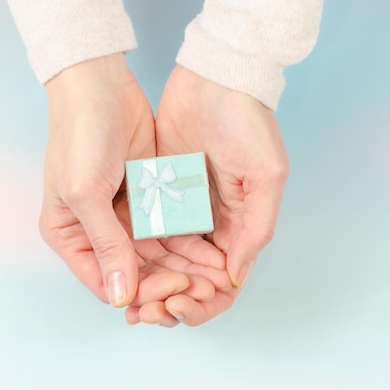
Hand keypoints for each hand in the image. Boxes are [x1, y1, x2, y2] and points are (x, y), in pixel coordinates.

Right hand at [40, 54, 229, 312]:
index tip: (177, 288)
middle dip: (168, 282)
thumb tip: (121, 297)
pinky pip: (168, 230)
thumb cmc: (79, 135)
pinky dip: (186, 242)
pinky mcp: (146, 198)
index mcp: (70, 235)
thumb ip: (105, 243)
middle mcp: (96, 231)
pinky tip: (210, 251)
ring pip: (155, 255)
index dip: (142, 292)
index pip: (106, 282)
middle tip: (203, 288)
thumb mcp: (84, 193)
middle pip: (134, 272)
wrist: (99, 85)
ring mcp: (122, 216)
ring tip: (213, 277)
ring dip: (182, 267)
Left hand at [132, 65, 288, 325]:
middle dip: (171, 300)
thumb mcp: (266, 174)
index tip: (180, 304)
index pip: (223, 282)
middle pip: (191, 280)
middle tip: (147, 312)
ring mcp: (183, 211)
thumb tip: (234, 276)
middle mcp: (211, 226)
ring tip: (132, 302)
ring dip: (151, 285)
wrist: (214, 77)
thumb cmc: (247, 123)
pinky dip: (138, 256)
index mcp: (240, 227)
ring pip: (166, 263)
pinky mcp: (159, 193)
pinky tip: (123, 270)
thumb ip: (256, 227)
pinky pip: (147, 233)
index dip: (204, 303)